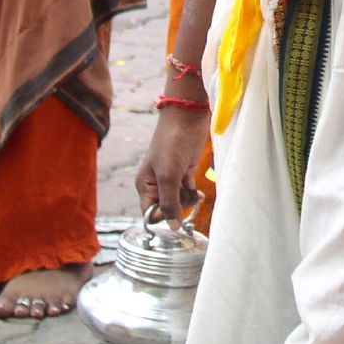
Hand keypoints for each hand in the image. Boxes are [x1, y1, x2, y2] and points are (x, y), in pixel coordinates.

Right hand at [134, 106, 210, 228]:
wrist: (188, 116)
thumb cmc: (172, 142)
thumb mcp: (168, 175)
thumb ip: (169, 202)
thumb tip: (172, 227)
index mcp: (144, 185)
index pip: (150, 213)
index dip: (163, 216)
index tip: (176, 208)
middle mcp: (156, 184)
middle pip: (166, 209)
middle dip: (179, 208)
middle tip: (188, 197)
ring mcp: (171, 177)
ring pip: (179, 201)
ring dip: (188, 201)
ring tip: (196, 194)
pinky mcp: (184, 171)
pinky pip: (187, 192)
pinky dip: (193, 195)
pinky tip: (199, 193)